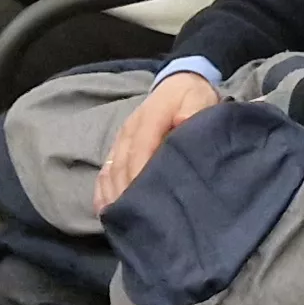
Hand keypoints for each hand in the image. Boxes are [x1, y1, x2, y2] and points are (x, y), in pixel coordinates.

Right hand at [93, 72, 221, 211]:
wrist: (178, 84)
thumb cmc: (192, 97)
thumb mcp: (200, 99)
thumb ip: (194, 111)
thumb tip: (184, 122)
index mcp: (150, 117)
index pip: (141, 148)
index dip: (141, 173)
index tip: (144, 198)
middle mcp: (130, 130)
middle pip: (122, 164)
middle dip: (127, 191)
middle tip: (137, 218)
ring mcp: (121, 140)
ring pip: (111, 170)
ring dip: (114, 195)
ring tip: (122, 220)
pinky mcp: (118, 148)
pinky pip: (105, 171)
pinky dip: (103, 191)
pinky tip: (105, 211)